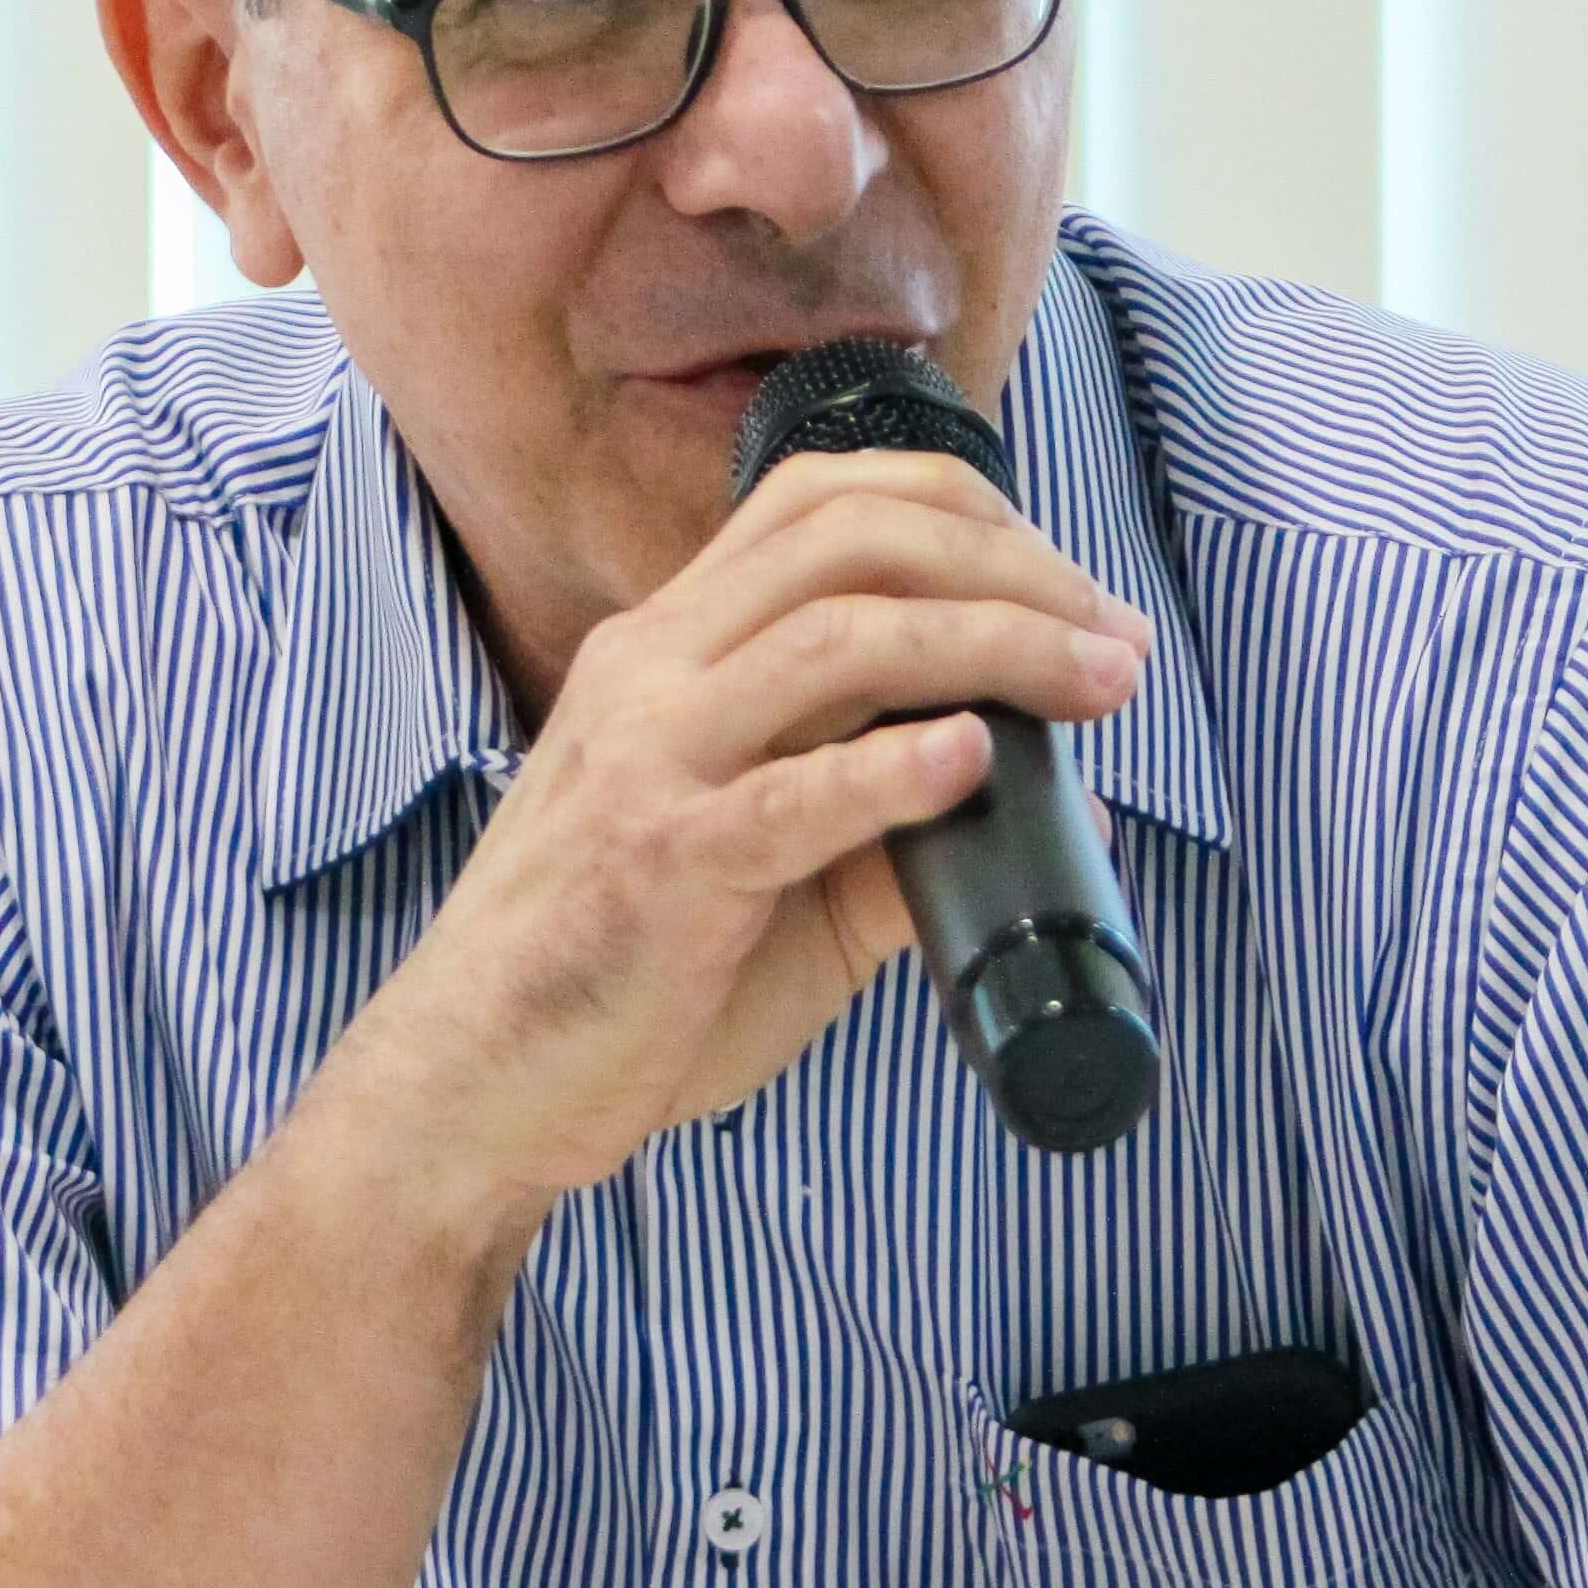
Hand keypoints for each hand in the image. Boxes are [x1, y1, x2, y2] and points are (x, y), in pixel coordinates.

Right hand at [327, 445, 1150, 1218]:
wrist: (471, 1087)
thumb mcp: (761, 872)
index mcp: (669, 648)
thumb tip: (1043, 807)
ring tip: (1096, 684)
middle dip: (1012, 565)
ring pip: (839, 638)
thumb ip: (881, 824)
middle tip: (1115, 639)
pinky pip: (792, 794)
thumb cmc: (615, 977)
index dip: (962, 510)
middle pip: (850, 539)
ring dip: (997, 642)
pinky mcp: (661, 867)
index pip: (818, 500)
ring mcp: (650, 762)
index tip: (1064, 583)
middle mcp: (653, 672)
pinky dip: (896, 768)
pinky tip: (974, 757)